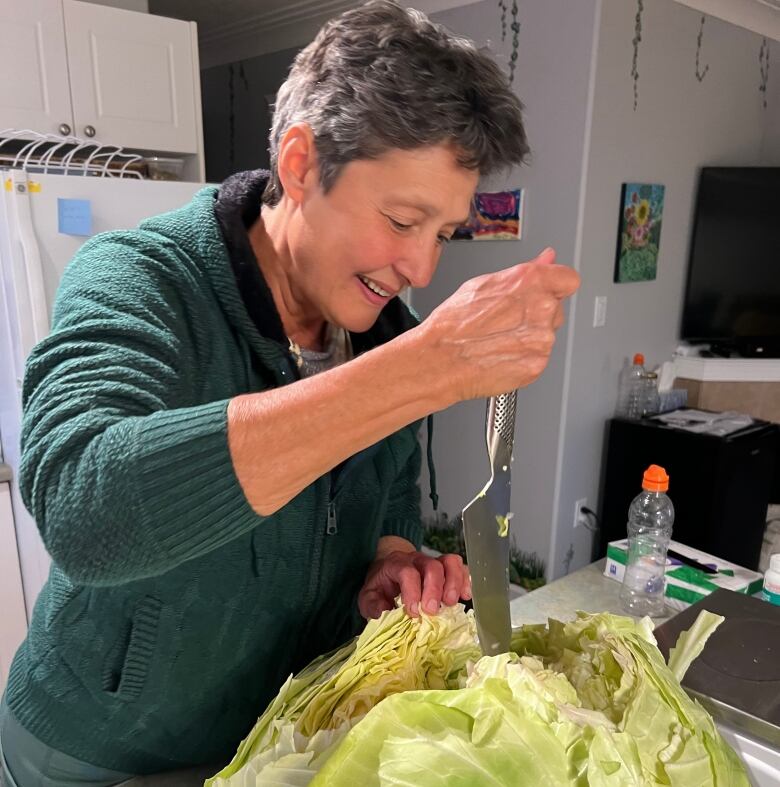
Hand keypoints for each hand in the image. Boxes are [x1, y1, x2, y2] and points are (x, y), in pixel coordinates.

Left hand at [358, 548, 470, 619]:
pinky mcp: (445, 568)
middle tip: (432, 611)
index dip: (412, 592)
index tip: (414, 612)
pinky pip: (459, 567)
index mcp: (396, 564)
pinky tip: (465, 596)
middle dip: (434, 589)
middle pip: (432, 566)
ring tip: (451, 603)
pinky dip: (465, 581)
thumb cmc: (380, 586)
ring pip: (449, 563)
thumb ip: (372, 605)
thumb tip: (383, 614)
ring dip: (453, 583)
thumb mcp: (368, 596)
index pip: (407, 572)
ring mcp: (433, 561)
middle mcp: (416, 560)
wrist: (388, 570)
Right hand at [415, 247, 579, 402]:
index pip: (569, 279)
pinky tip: (501, 354)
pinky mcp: (538, 364)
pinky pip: (538, 358)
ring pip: (547, 335)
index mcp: (530, 281)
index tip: (548, 292)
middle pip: (556, 308)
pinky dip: (524, 358)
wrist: (440, 359)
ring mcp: (542, 339)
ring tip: (498, 339)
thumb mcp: (484, 284)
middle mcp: (542, 308)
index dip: (556, 286)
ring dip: (529, 337)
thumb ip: (525, 271)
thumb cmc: (453, 323)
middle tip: (507, 321)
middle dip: (537, 313)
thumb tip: (547, 259)